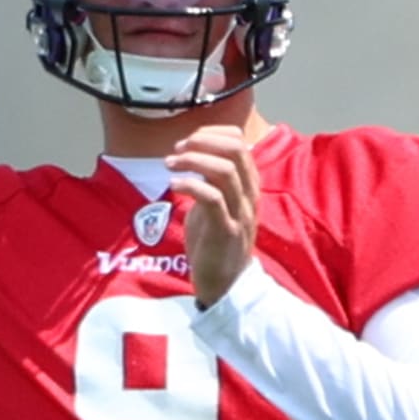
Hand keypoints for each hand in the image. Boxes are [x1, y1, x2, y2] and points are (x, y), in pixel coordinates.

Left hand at [162, 128, 260, 308]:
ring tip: (169, 164)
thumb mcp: (213, 204)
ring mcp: (240, 212)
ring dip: (193, 161)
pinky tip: (175, 184)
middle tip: (176, 149)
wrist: (224, 285)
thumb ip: (209, 180)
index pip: (238, 141)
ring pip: (225, 170)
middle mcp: (249, 194)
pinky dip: (191, 185)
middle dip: (202, 141)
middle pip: (235, 149)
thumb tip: (190, 156)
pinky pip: (213, 198)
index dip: (211, 133)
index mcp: (247, 184)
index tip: (186, 141)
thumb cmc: (214, 243)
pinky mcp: (226, 230)